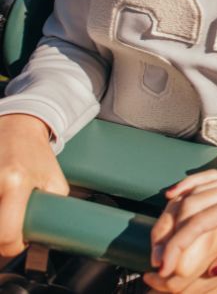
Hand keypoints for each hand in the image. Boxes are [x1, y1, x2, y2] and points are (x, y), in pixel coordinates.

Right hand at [0, 114, 68, 258]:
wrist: (19, 127)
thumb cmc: (38, 156)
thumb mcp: (55, 181)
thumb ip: (52, 209)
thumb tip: (43, 235)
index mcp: (18, 182)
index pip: (7, 233)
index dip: (12, 246)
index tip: (17, 242)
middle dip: (0, 238)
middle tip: (9, 229)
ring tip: (6, 210)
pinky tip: (1, 200)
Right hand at [144, 164, 216, 290]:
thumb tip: (213, 270)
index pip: (200, 221)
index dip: (179, 245)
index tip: (166, 266)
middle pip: (190, 205)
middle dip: (170, 233)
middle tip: (159, 260)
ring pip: (196, 191)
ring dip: (174, 214)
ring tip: (160, 237)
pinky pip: (208, 178)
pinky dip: (188, 185)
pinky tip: (172, 194)